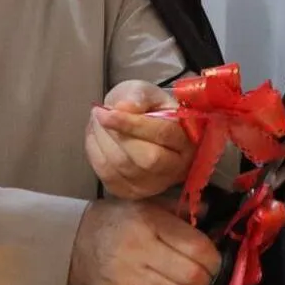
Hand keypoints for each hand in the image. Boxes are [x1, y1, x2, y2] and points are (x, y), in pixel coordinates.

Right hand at [68, 198, 219, 284]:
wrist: (75, 240)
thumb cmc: (118, 219)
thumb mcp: (147, 204)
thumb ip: (180, 210)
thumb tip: (212, 215)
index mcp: (149, 221)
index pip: (196, 247)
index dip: (213, 258)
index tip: (215, 260)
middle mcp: (138, 249)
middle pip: (190, 275)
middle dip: (206, 279)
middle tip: (206, 276)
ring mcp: (126, 277)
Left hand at [86, 80, 194, 199]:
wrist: (142, 126)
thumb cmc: (148, 108)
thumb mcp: (147, 92)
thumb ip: (139, 96)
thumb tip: (124, 108)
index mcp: (188, 138)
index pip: (163, 134)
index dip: (133, 124)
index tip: (106, 113)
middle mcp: (177, 166)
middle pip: (147, 159)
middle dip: (117, 136)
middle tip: (99, 115)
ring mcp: (156, 184)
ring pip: (124, 168)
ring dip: (102, 142)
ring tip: (97, 122)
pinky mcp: (135, 192)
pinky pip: (109, 177)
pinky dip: (95, 155)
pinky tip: (96, 139)